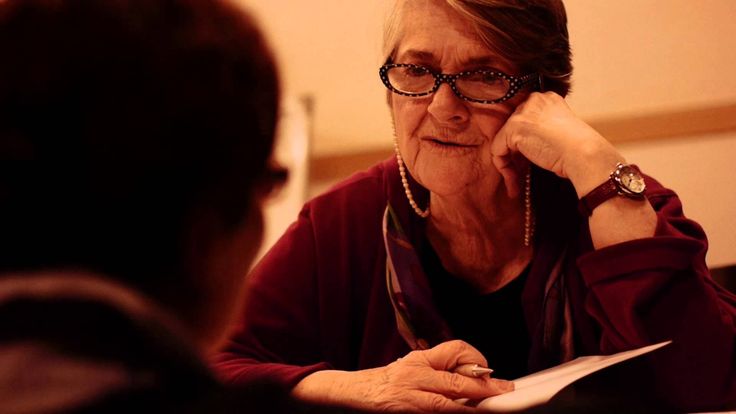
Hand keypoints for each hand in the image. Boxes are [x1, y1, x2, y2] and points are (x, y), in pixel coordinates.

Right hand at [291, 340, 513, 411]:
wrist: (356, 392)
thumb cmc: (390, 380)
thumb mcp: (414, 365)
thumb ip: (441, 368)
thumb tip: (477, 376)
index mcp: (421, 359)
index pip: (454, 350)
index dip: (475, 359)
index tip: (490, 372)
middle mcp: (415, 375)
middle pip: (455, 381)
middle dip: (484, 389)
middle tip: (506, 392)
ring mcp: (410, 398)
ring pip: (446, 404)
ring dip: (472, 407)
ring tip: (493, 408)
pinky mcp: (407, 412)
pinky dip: (453, 413)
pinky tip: (467, 413)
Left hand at [491, 92, 622, 197]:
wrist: (584, 154)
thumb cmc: (579, 151)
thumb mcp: (559, 134)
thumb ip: (543, 132)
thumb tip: (528, 145)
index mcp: (547, 100)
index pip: (525, 120)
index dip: (524, 144)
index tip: (528, 163)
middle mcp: (534, 101)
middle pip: (512, 130)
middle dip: (514, 154)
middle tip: (519, 174)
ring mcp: (523, 113)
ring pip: (504, 141)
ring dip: (508, 165)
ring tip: (515, 183)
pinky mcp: (514, 127)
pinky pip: (498, 150)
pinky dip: (503, 168)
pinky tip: (513, 183)